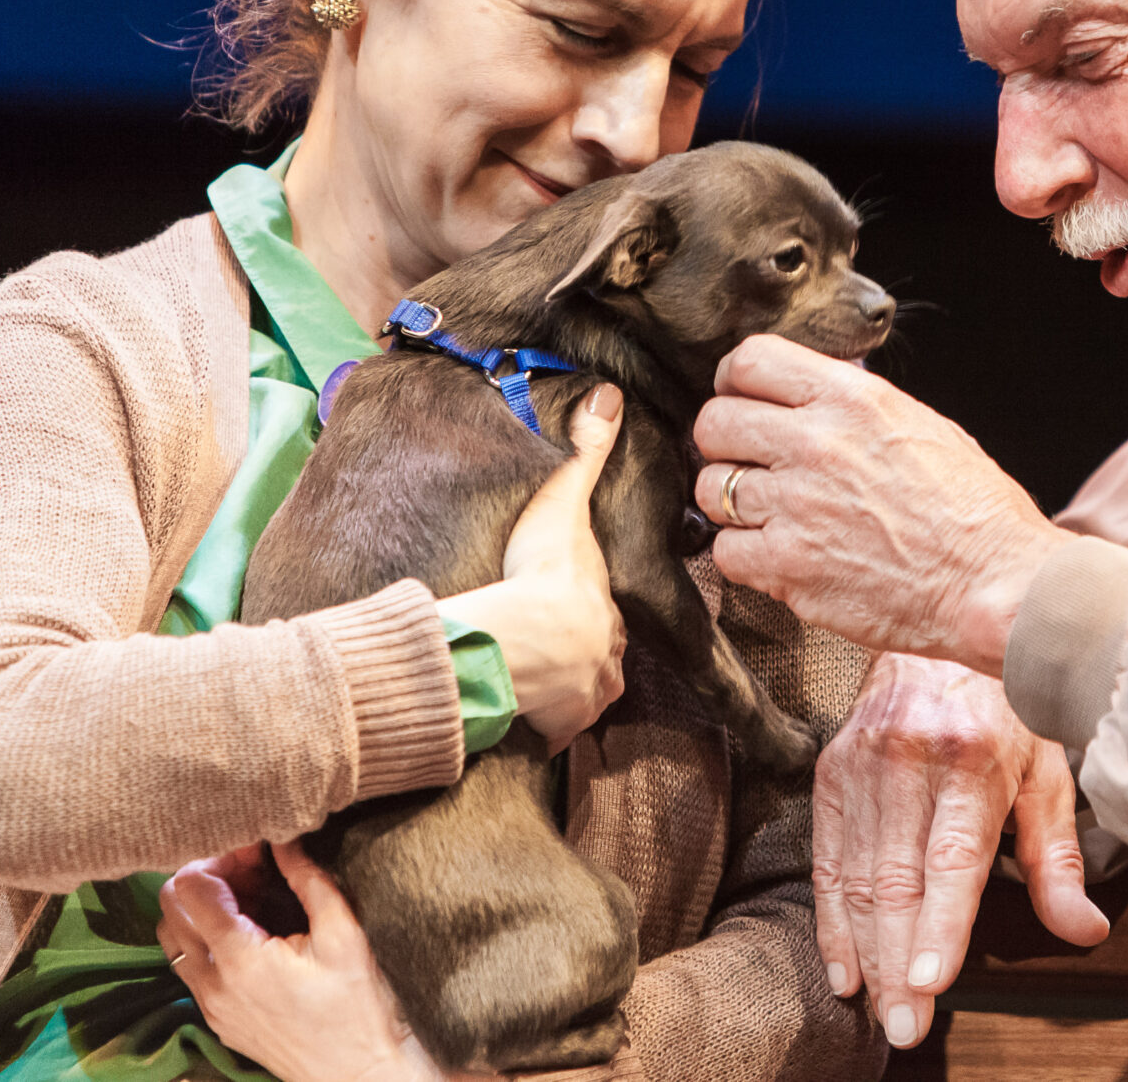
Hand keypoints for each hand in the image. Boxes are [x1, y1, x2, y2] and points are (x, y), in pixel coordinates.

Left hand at [158, 838, 480, 1081]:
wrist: (357, 1074)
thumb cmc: (357, 1007)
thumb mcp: (343, 934)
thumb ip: (308, 879)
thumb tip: (284, 839)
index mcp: (239, 958)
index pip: (190, 886)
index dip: (221, 857)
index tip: (258, 852)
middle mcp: (211, 983)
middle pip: (170, 906)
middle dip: (206, 876)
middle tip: (252, 869)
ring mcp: (209, 1005)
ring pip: (172, 937)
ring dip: (201, 907)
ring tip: (250, 899)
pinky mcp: (216, 1019)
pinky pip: (189, 966)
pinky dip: (206, 937)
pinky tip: (251, 933)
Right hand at [444, 384, 628, 751]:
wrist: (516, 638)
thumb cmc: (539, 570)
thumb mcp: (562, 502)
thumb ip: (584, 451)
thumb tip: (611, 395)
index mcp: (607, 611)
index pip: (603, 614)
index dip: (584, 611)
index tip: (564, 610)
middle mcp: (606, 659)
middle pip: (597, 657)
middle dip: (579, 655)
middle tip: (549, 647)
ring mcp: (584, 698)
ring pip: (582, 697)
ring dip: (563, 692)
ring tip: (534, 680)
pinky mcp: (558, 729)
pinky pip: (552, 731)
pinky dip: (540, 725)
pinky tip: (520, 713)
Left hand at [694, 337, 1068, 671]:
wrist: (995, 584)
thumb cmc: (974, 510)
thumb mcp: (922, 425)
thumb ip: (857, 406)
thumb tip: (812, 396)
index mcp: (851, 399)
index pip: (748, 361)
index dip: (735, 383)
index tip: (744, 403)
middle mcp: (815, 443)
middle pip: (713, 422)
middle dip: (725, 443)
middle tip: (750, 464)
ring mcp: (796, 505)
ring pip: (711, 488)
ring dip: (732, 503)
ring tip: (769, 516)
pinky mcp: (788, 566)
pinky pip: (725, 551)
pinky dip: (745, 556)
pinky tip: (781, 557)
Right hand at [813, 655, 1107, 1049]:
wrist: (938, 634)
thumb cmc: (1005, 710)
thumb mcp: (1047, 773)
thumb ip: (1058, 860)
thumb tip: (1085, 930)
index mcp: (973, 758)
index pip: (952, 858)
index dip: (941, 924)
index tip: (931, 980)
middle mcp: (911, 760)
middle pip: (900, 881)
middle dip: (900, 963)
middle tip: (906, 1025)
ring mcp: (864, 763)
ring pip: (859, 877)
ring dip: (866, 953)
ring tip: (879, 1009)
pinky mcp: (832, 769)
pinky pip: (827, 858)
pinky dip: (832, 919)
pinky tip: (844, 966)